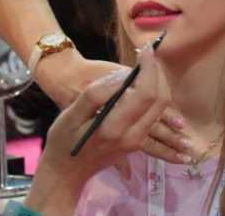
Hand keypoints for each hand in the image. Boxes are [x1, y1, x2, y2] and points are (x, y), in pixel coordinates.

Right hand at [24, 43, 176, 213]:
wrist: (66, 173)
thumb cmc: (62, 142)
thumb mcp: (71, 115)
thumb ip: (96, 95)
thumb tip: (122, 77)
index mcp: (114, 128)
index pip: (146, 93)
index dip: (149, 69)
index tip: (145, 51)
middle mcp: (132, 137)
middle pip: (160, 100)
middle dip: (157, 73)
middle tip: (148, 56)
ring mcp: (137, 142)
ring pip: (161, 108)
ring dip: (160, 83)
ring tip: (150, 65)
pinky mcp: (138, 142)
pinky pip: (156, 117)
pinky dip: (157, 97)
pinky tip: (151, 83)